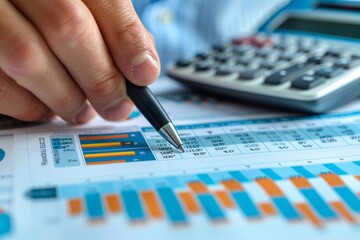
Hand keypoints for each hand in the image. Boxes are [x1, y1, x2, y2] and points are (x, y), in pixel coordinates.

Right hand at [0, 0, 159, 123]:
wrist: (6, 11)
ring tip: (81, 110)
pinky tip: (46, 106)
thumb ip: (114, 28)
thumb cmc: (48, 13)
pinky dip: (31, 105)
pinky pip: (2, 84)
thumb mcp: (84, 6)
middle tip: (117, 106)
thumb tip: (142, 68)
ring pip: (29, 57)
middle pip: (68, 27)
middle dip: (100, 78)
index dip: (128, 41)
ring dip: (66, 97)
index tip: (144, 74)